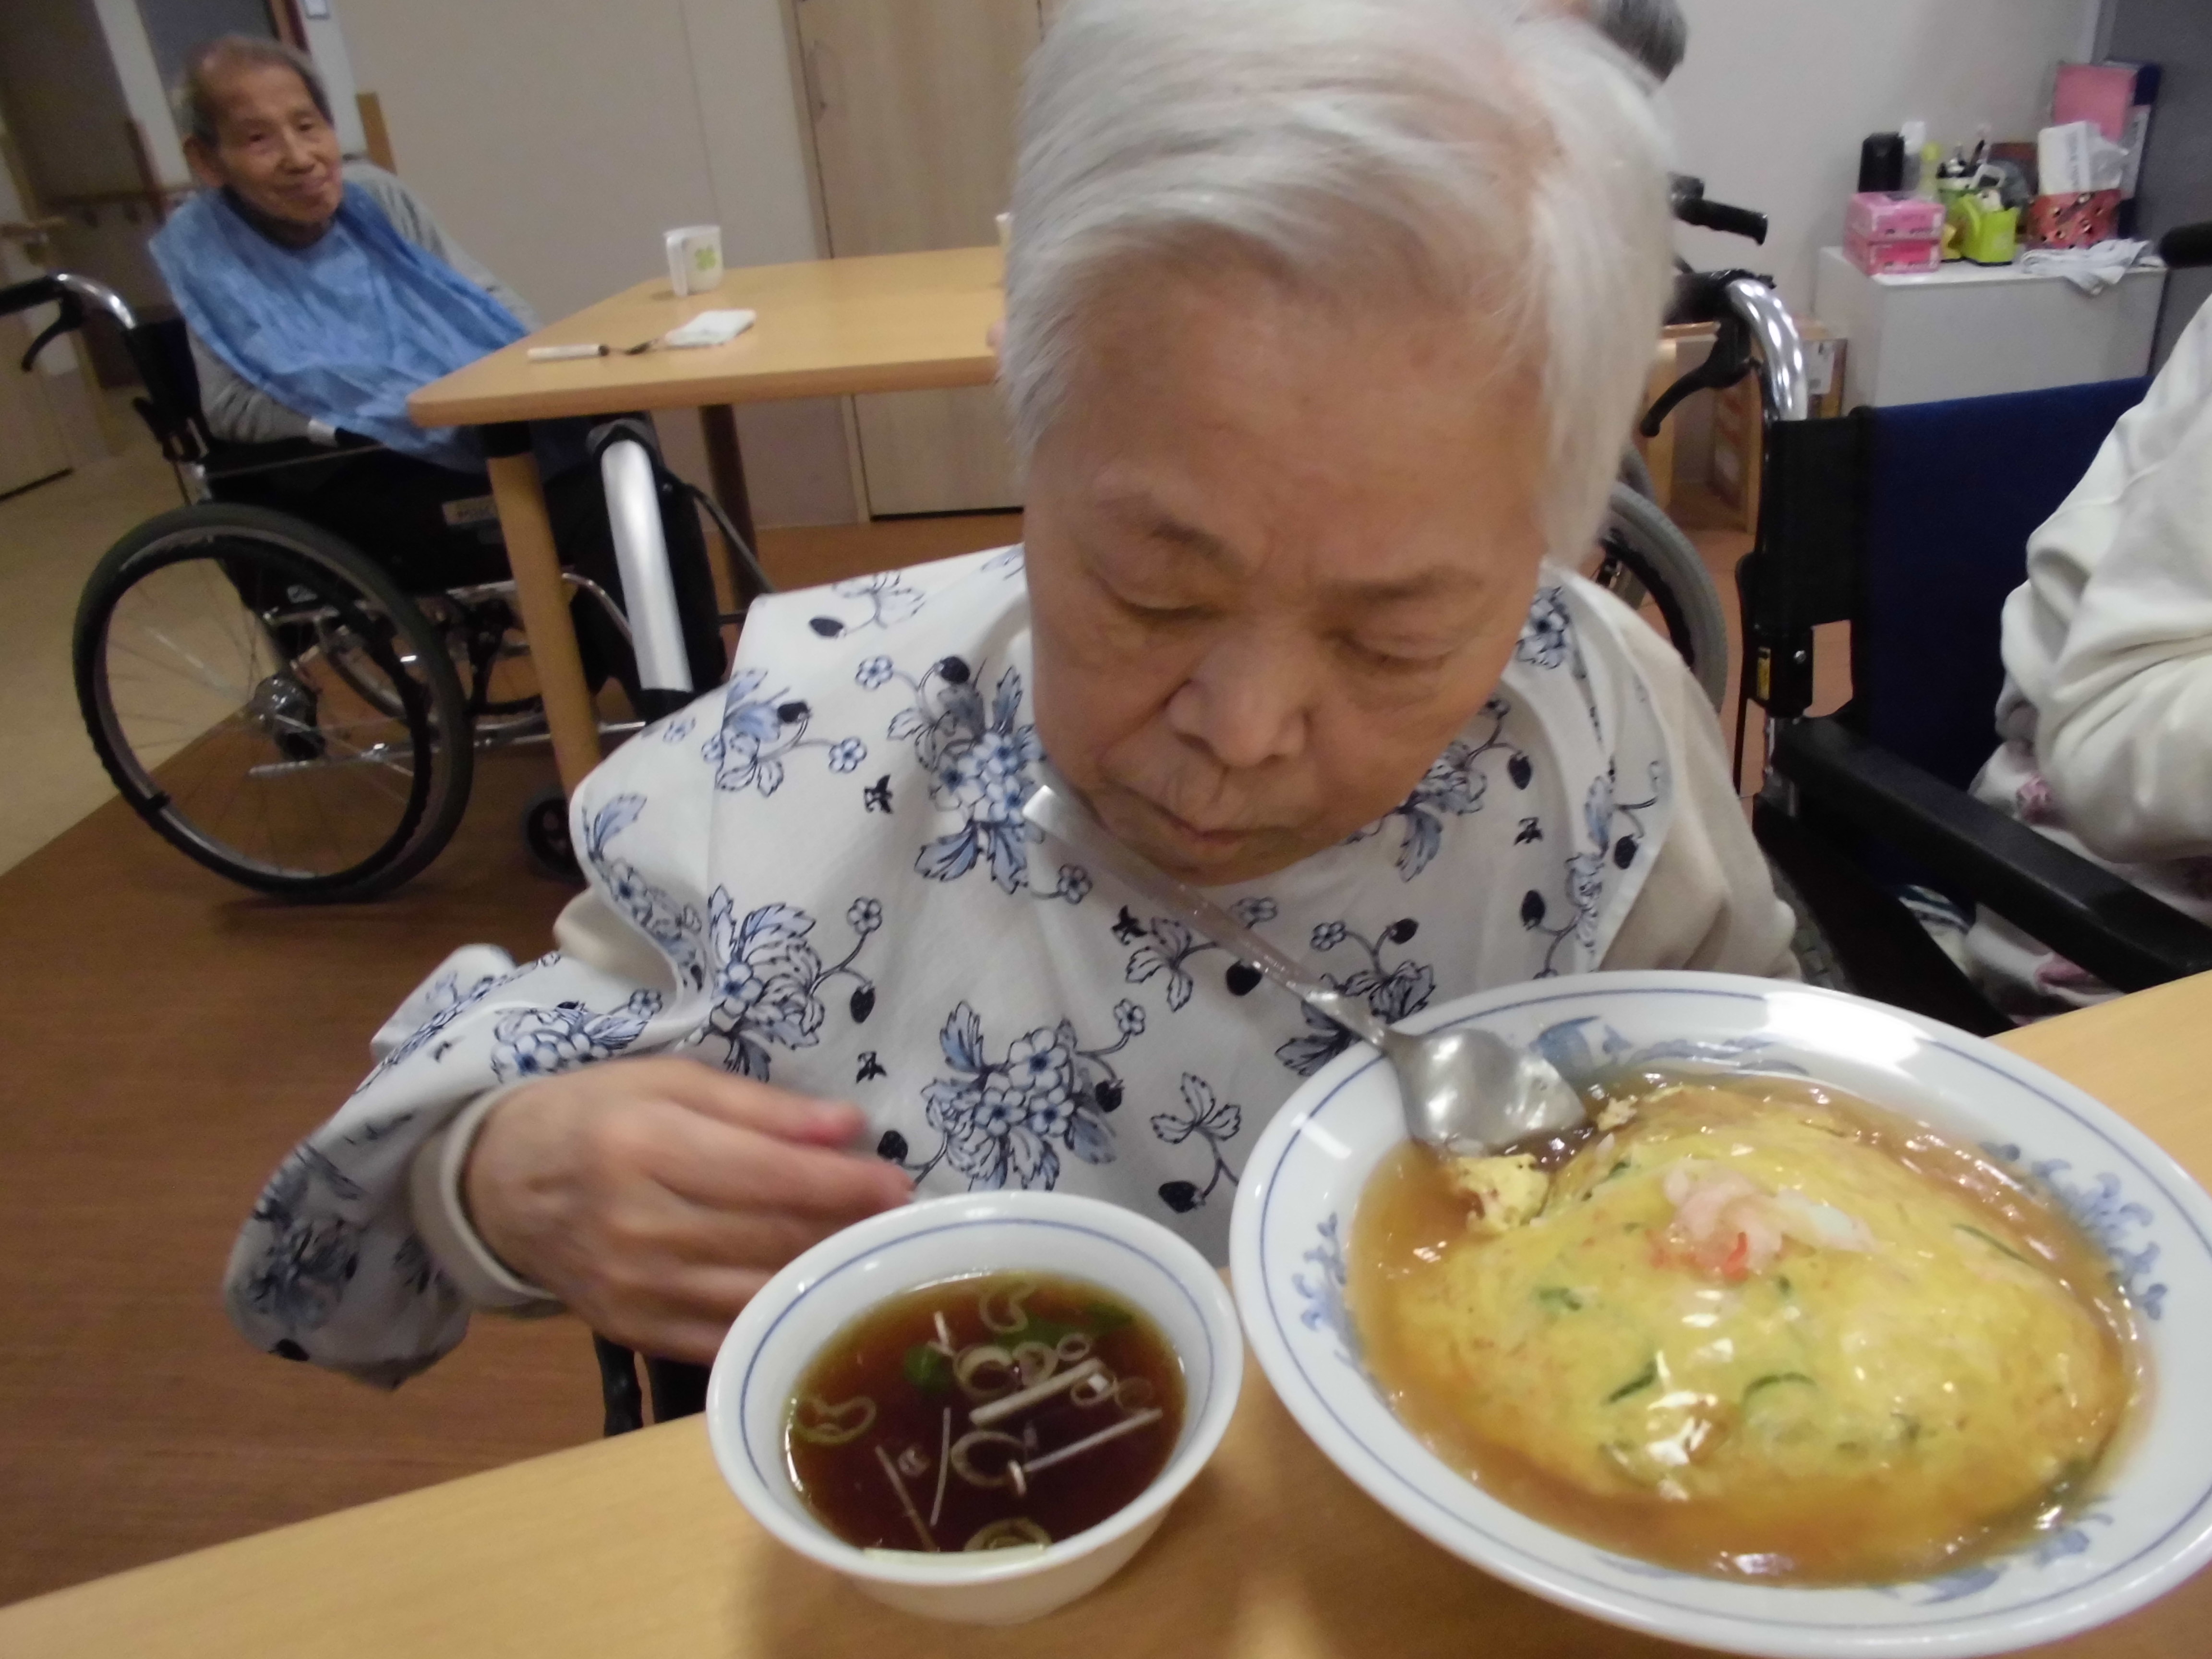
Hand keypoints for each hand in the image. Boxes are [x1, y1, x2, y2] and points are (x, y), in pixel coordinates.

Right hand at [463, 1057, 911, 1362]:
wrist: (501, 1187)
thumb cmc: (596, 1115)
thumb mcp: (670, 1081)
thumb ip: (761, 1107)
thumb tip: (848, 1126)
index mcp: (646, 1145)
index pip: (766, 1174)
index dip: (841, 1183)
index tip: (898, 1183)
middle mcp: (640, 1224)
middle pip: (769, 1236)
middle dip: (845, 1229)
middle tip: (899, 1218)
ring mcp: (636, 1288)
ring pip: (756, 1291)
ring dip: (824, 1276)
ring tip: (868, 1252)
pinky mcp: (636, 1332)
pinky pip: (726, 1336)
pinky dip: (778, 1319)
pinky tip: (816, 1296)